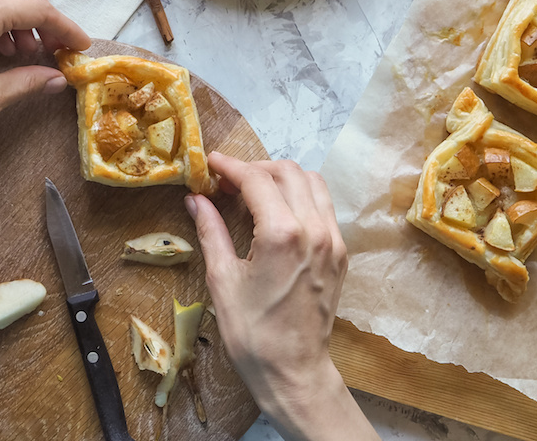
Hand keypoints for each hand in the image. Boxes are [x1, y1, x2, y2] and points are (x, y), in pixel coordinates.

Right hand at [186, 153, 377, 440]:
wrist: (294, 372)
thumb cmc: (253, 334)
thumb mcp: (223, 280)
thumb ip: (211, 231)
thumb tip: (196, 200)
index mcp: (282, 234)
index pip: (256, 179)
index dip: (230, 166)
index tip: (210, 164)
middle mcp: (314, 229)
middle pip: (288, 172)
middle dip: (255, 168)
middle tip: (228, 182)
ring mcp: (332, 240)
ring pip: (312, 183)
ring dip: (282, 178)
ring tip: (253, 193)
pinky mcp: (340, 253)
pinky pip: (323, 207)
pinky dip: (300, 197)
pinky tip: (277, 213)